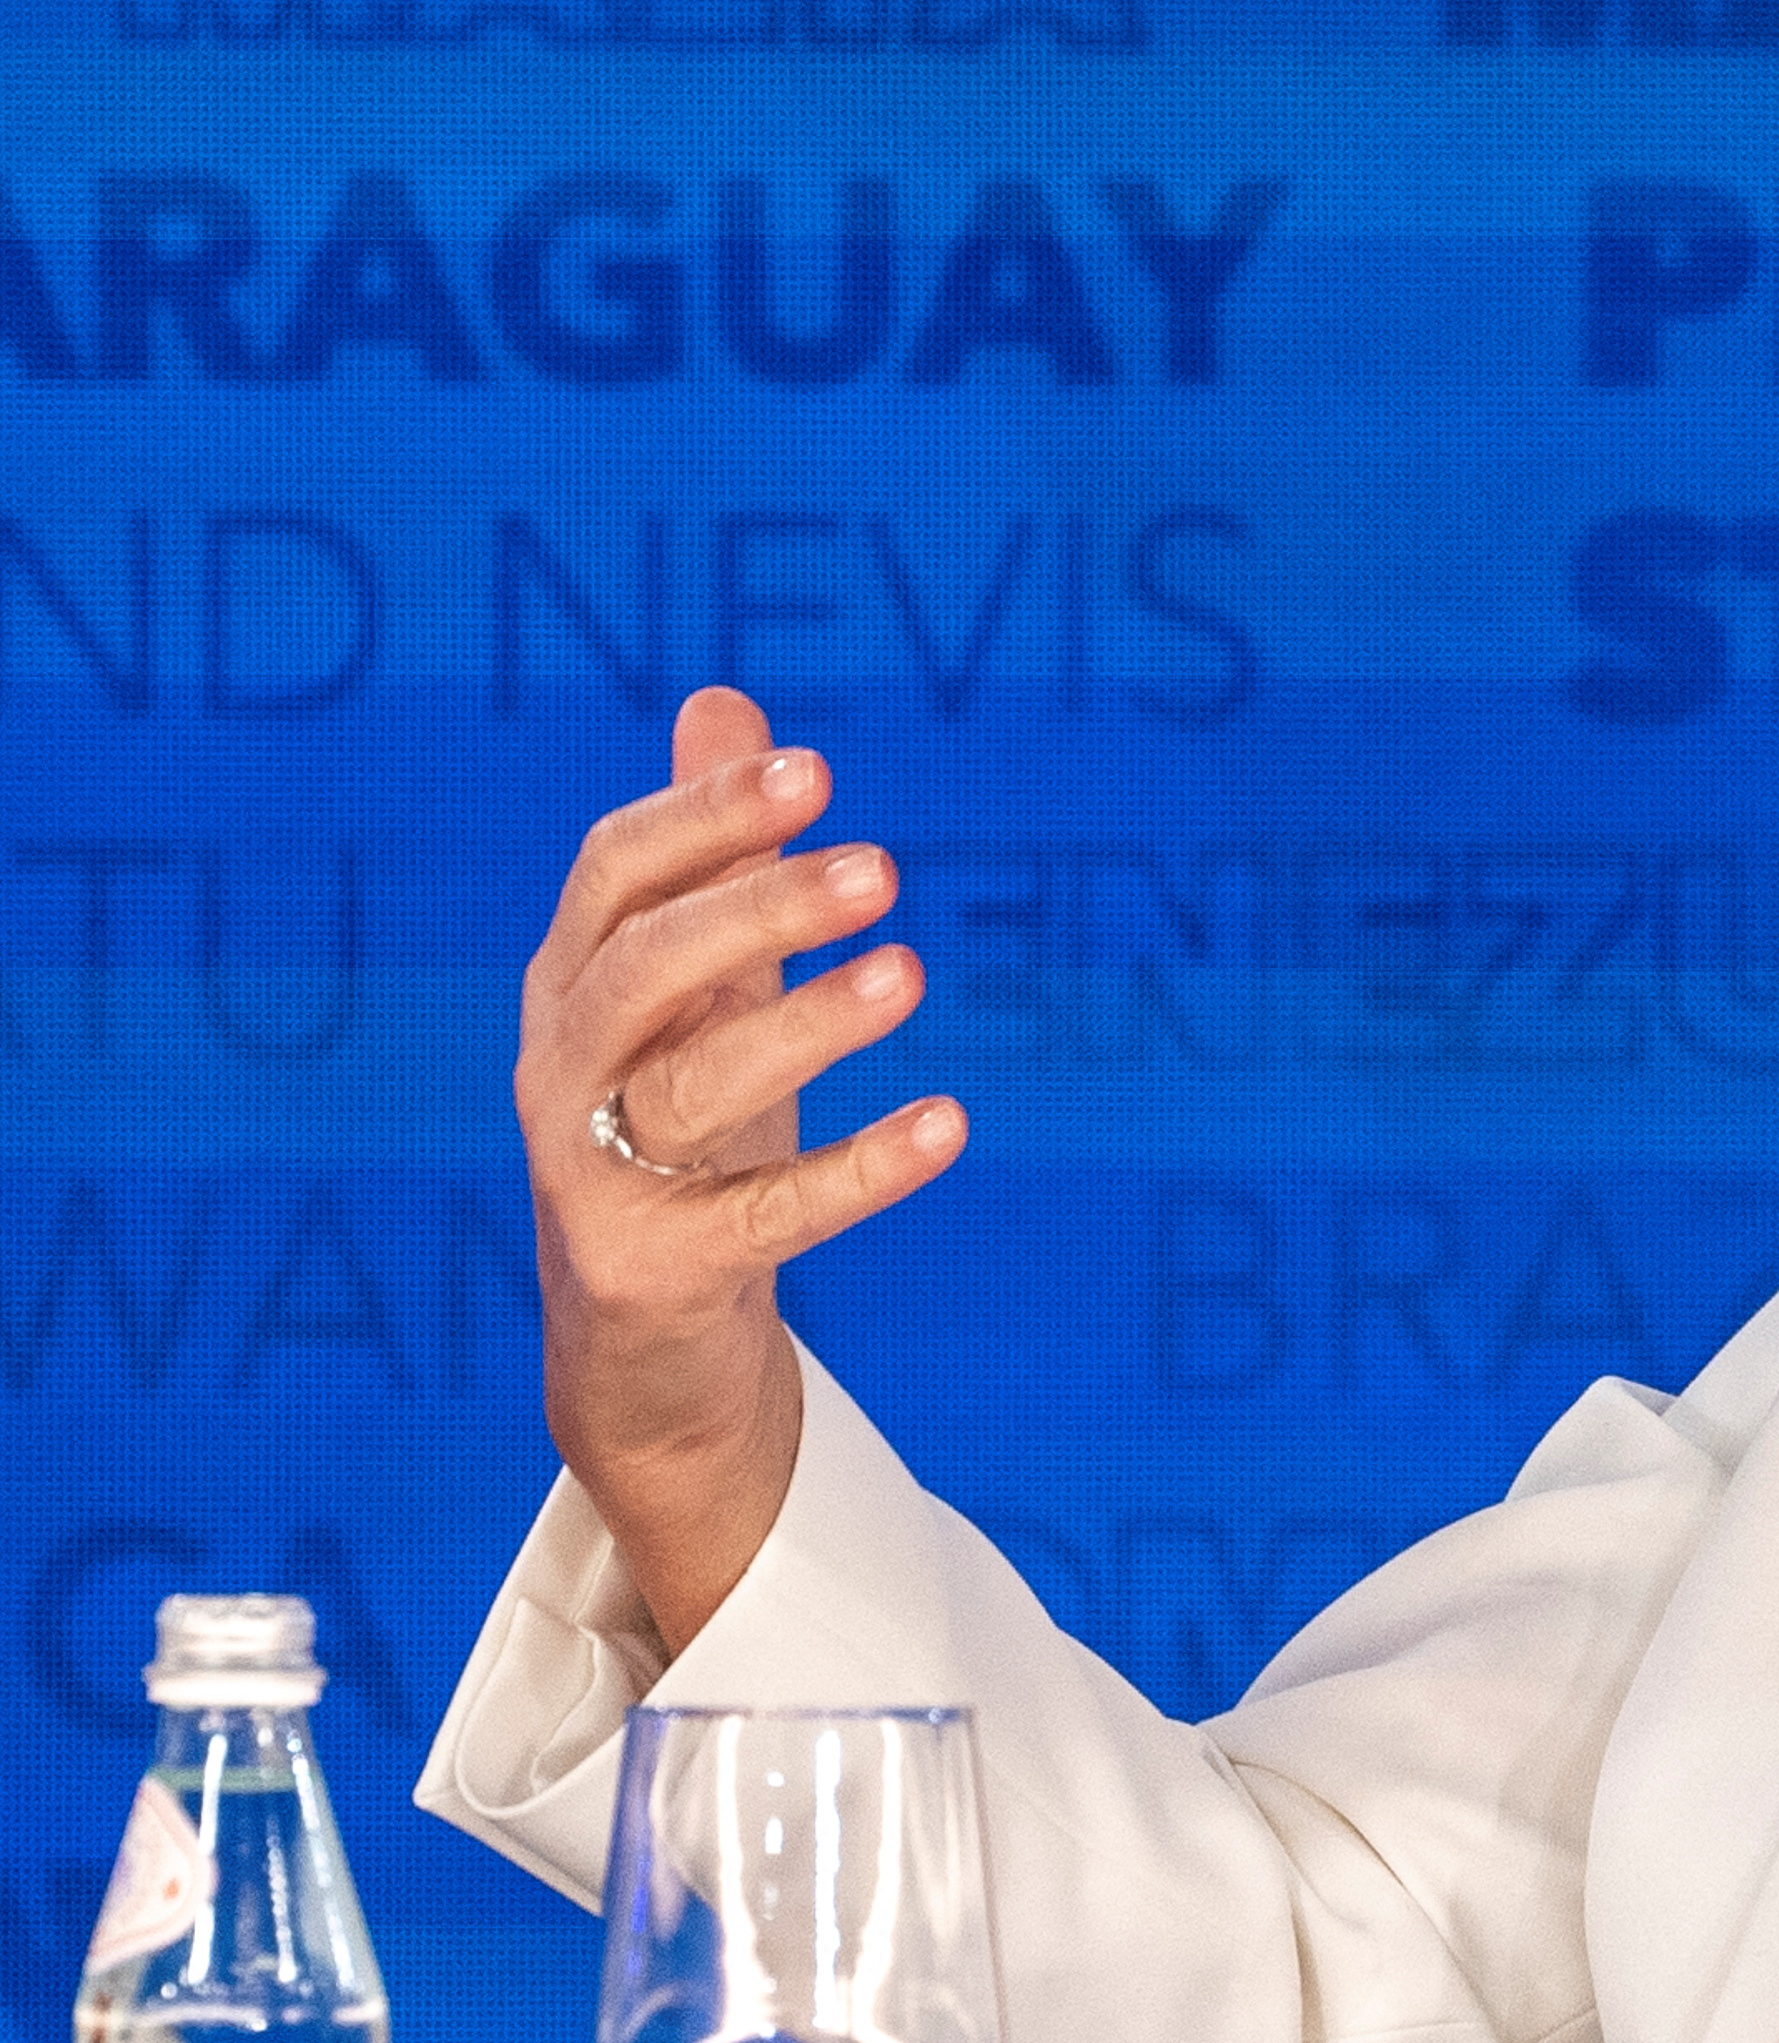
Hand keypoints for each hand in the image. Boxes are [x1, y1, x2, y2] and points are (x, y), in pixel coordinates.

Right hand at [514, 685, 964, 1650]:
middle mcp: (563, 1070)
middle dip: (754, 907)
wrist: (642, 1343)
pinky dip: (859, 1169)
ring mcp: (590, 1174)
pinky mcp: (648, 1269)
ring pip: (687, 1086)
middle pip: (640, 967)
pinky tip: (950, 1125)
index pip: (614, 874)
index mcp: (574, 984)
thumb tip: (723, 699)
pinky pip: (760, 1214)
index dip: (704, 815)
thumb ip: (713, 855)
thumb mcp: (701, 989)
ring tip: (910, 975)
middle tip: (885, 867)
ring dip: (803, 1024)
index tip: (815, 771)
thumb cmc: (680, 1134)